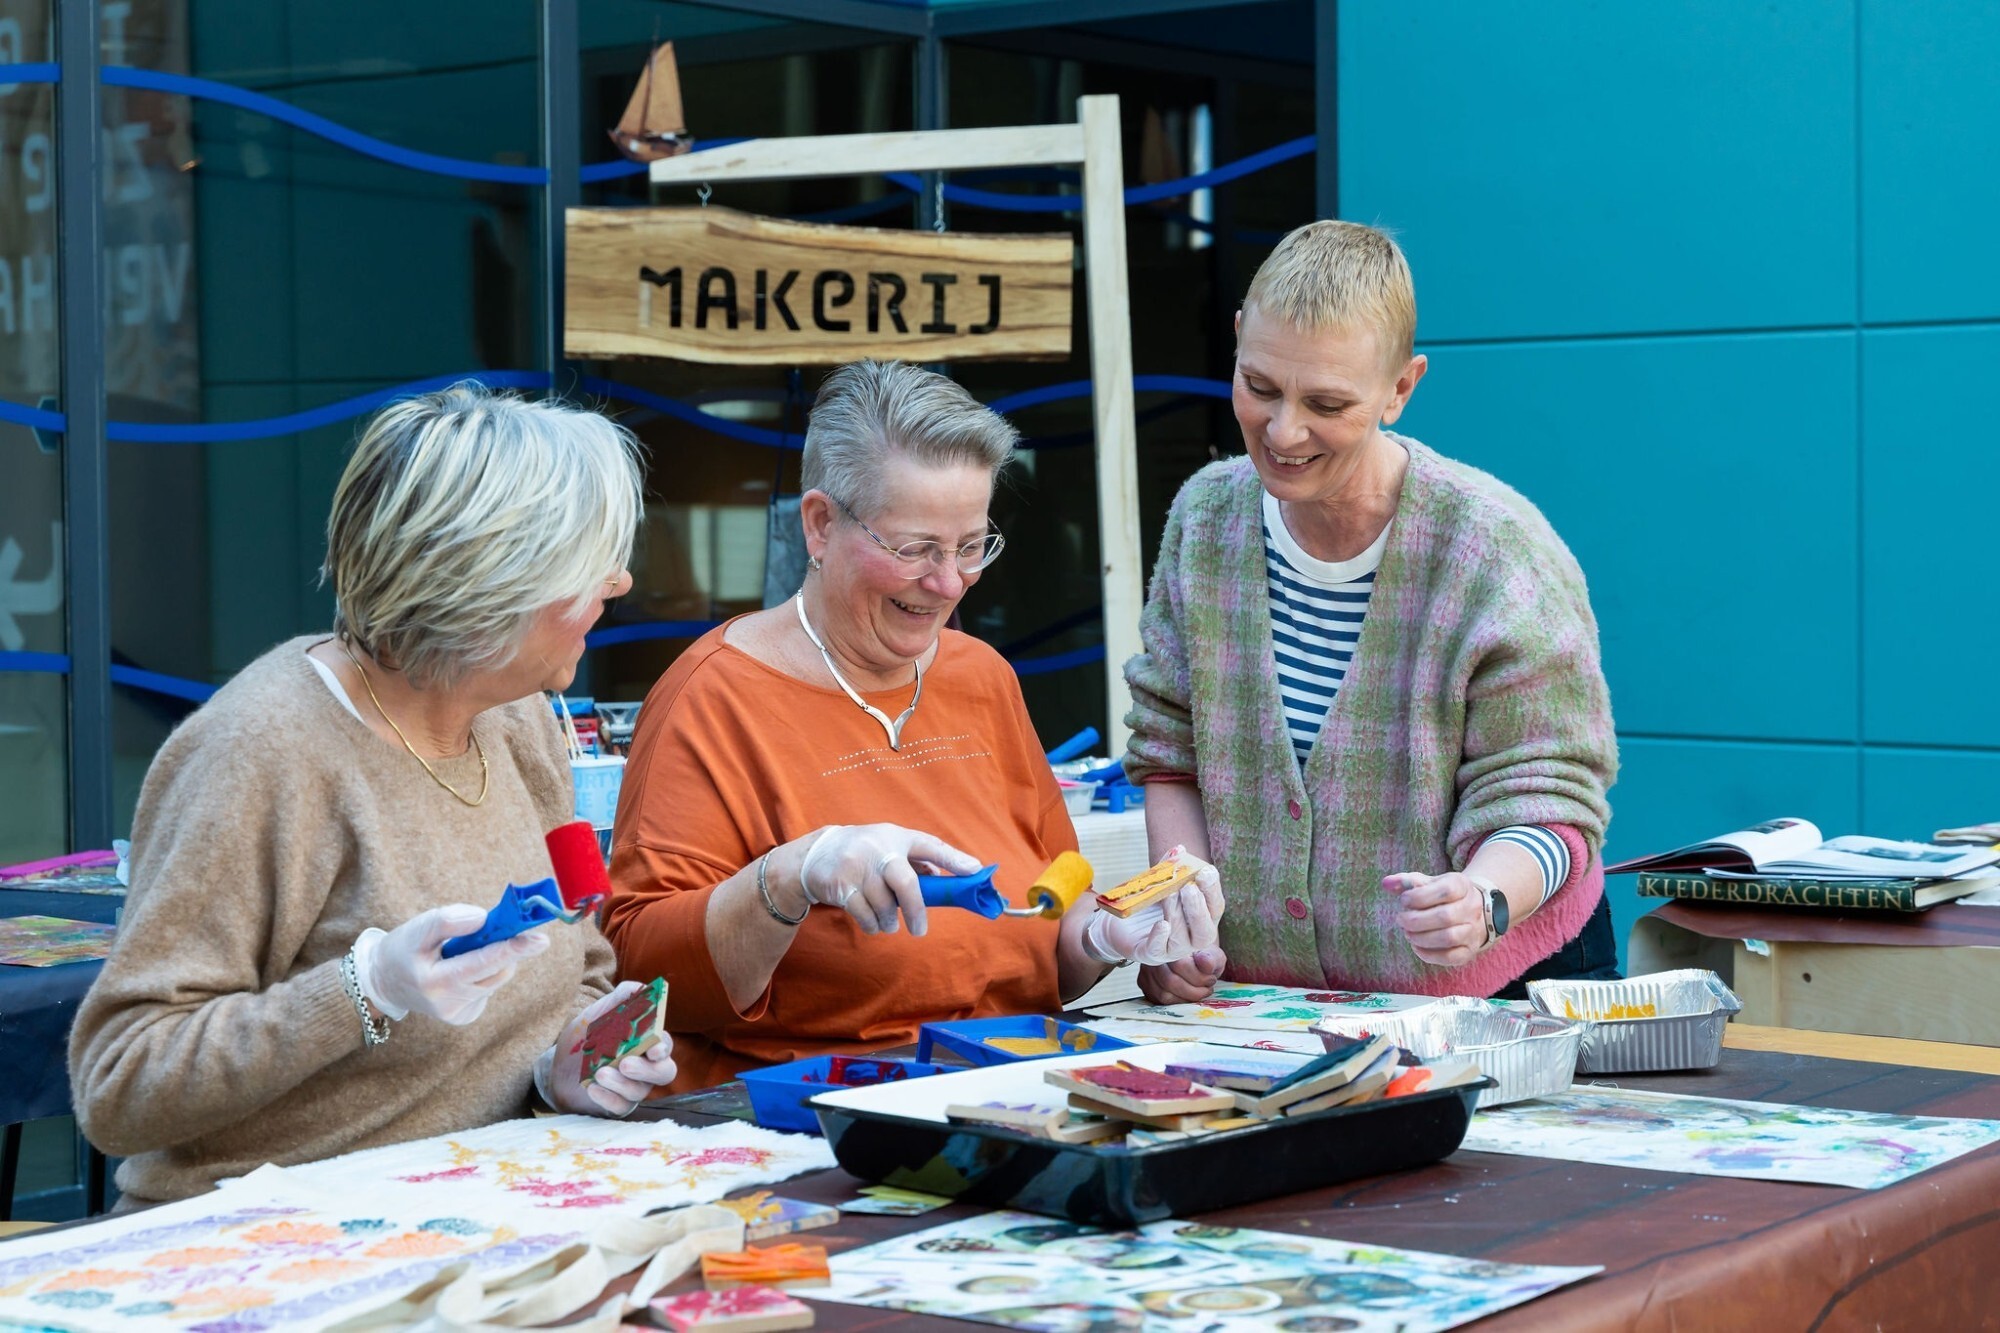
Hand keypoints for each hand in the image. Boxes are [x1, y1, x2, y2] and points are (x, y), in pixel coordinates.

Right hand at [357, 903, 549, 1025]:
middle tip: (524, 931)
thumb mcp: (418, 928)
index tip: (539, 939)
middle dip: (511, 949)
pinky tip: (463, 971)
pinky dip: (484, 974)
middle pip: (495, 972)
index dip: (511, 949)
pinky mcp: (462, 1018)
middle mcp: (446, 1004)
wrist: (384, 982)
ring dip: (494, 960)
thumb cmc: (404, 949)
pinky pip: (488, 989)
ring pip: (495, 980)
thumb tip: (483, 919)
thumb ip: (449, 921)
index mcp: (433, 982)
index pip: (480, 964)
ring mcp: (455, 1015)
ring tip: (468, 950)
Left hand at [537, 981, 678, 1116]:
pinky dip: (608, 1098)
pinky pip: (621, 1107)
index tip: (654, 1047)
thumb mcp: (600, 1014)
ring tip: (600, 1072)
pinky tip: (593, 1088)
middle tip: (625, 1063)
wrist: (557, 1064)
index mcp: (646, 1043)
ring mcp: (632, 1088)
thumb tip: (640, 987)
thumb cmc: (586, 1036)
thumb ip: (621, 998)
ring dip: (621, 1083)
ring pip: (640, 1091)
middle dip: (647, 1069)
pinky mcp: (616, 1104)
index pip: (665, 1045)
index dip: (664, 1047)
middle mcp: (646, 1067)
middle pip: (663, 1073)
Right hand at [796, 824, 981, 937]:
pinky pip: (864, 914)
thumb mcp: (890, 847)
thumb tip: (944, 881)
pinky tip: (873, 923)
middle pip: (905, 882)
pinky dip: (873, 924)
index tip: (975, 871)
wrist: (815, 855)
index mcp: (896, 837)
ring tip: (889, 923)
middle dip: (916, 910)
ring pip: (884, 905)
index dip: (953, 859)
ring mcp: (857, 866)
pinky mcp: (840, 884)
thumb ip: (916, 862)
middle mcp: (878, 848)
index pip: (930, 846)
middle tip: (920, 930)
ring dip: (890, 921)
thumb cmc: (864, 853)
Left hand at [1085, 848, 1224, 966]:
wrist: (1121, 924)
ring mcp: (1173, 950)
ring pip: (1183, 941)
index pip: (1215, 907)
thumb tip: (1179, 849)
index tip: (1206, 871)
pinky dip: (1161, 937)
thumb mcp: (1160, 884)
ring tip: (1169, 895)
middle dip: (1198, 908)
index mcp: (1201, 919)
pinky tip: (1161, 924)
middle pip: (1205, 930)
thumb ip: (1170, 868)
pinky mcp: (1151, 955)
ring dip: (1178, 916)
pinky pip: (1158, 950)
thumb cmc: (1149, 904)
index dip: (1212, 890)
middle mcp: (1192, 938)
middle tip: (1189, 888)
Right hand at [1140, 947, 1227, 1003]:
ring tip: (1200, 992)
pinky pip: (1160, 1001)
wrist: (1192, 957)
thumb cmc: (1202, 956)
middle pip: (1170, 982)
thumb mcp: (1213, 954)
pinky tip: (1188, 996)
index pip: (1180, 965)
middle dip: (1194, 991)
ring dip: (1187, 998)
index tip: (1211, 978)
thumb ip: (1211, 959)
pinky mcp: (1145, 985)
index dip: (1199, 977)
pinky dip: (1178, 1002)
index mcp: (1169, 944)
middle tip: (1207, 988)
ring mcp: (1146, 972)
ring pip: (1164, 994)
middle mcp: (1152, 956)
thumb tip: (1205, 964)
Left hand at [1383, 871, 1486, 967]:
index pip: (1446, 890)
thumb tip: (1386, 883)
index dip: (1420, 896)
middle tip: (1401, 920)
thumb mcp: (1429, 882)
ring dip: (1421, 938)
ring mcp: (1473, 931)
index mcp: (1462, 886)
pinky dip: (1429, 955)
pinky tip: (1416, 947)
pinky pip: (1450, 957)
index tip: (1404, 900)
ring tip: (1407, 933)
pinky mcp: (1469, 951)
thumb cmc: (1443, 896)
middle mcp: (1472, 908)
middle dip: (1416, 920)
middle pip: (1446, 917)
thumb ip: (1406, 881)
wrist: (1472, 912)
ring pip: (1449, 938)